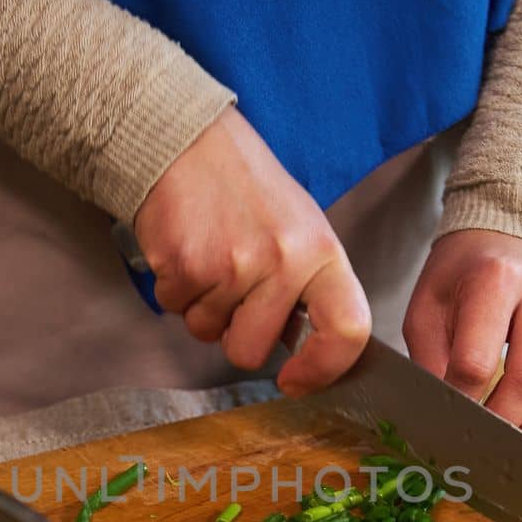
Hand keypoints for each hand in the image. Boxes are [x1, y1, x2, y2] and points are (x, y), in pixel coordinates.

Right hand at [134, 107, 370, 395]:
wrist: (185, 141)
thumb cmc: (244, 188)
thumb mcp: (299, 229)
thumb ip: (307, 288)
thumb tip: (300, 349)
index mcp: (322, 253)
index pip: (347, 330)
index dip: (323, 370)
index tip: (296, 381)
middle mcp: (283, 262)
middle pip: (251, 351)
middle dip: (233, 335)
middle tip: (231, 291)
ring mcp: (233, 266)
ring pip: (208, 333)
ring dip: (202, 307)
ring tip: (208, 257)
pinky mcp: (186, 267)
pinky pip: (175, 309)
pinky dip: (174, 289)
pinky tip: (185, 249)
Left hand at [403, 230, 521, 441]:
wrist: (504, 238)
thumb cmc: (459, 276)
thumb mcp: (427, 306)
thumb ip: (429, 358)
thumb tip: (440, 414)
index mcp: (495, 279)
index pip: (477, 360)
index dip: (461, 400)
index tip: (446, 421)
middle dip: (501, 421)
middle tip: (477, 443)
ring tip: (509, 448)